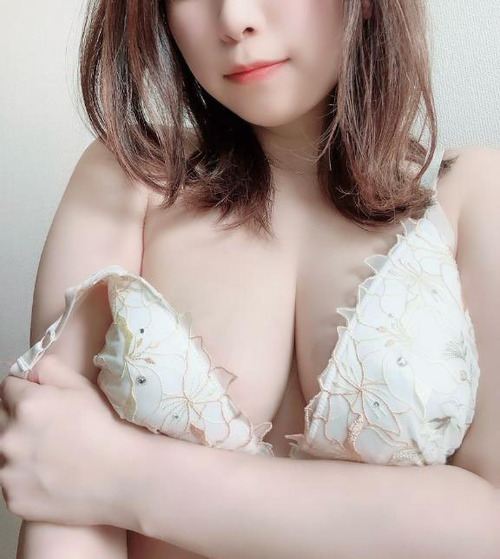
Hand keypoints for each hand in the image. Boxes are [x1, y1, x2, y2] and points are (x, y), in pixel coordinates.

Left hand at [0, 355, 128, 526]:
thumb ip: (50, 369)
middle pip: (0, 420)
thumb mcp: (84, 388)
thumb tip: (30, 370)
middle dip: (18, 420)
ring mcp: (8, 471)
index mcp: (27, 404)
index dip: (25, 393)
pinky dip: (25, 480)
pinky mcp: (13, 499)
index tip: (42, 403)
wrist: (124, 476)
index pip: (6, 388)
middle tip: (50, 431)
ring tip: (53, 456)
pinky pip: (10, 483)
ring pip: (3, 452)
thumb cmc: (108, 429)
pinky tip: (53, 477)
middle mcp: (9, 437)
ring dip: (20, 450)